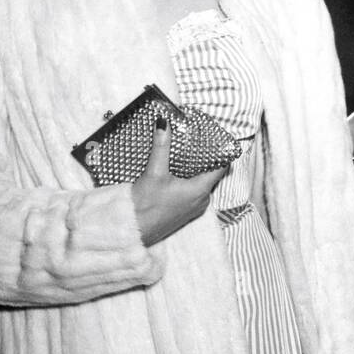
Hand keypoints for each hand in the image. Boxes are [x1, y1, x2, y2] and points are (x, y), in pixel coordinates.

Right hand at [129, 119, 227, 245]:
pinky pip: (194, 194)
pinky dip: (190, 183)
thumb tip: (164, 123)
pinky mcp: (185, 213)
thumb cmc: (144, 205)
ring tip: (188, 156)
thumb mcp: (154, 172)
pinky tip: (178, 175)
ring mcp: (194, 209)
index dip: (221, 153)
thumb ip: (161, 146)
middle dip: (206, 161)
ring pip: (202, 185)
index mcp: (200, 190)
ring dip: (196, 173)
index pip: (221, 168)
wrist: (132, 230)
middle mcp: (202, 200)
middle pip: (211, 175)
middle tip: (200, 144)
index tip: (218, 141)